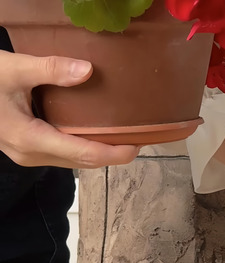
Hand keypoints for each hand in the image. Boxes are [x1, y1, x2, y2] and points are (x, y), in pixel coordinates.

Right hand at [0, 51, 138, 167]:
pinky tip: (99, 130)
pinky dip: (84, 144)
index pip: (83, 154)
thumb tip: (87, 70)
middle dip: (113, 153)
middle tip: (141, 137)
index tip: (138, 145)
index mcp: (29, 138)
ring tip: (125, 133)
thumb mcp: (14, 69)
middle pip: (83, 161)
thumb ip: (50, 69)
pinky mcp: (27, 148)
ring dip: (100, 150)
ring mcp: (27, 153)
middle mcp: (30, 153)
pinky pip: (63, 152)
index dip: (114, 153)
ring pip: (73, 159)